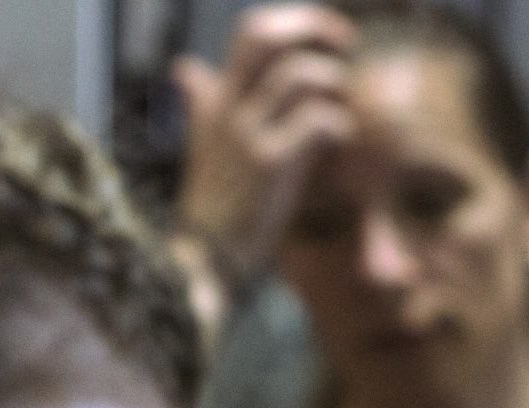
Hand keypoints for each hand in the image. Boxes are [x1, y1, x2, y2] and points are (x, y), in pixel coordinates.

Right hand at [172, 4, 358, 286]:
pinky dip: (339, 126)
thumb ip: (201, 102)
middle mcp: (229, 111)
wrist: (203, 263)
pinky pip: (318, 120)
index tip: (323, 44)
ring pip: (301, 75)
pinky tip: (337, 144)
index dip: (296, 24)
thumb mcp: (202, 144)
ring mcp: (247, 136)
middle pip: (268, 37)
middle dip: (315, 31)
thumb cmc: (213, 207)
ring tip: (339, 111)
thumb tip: (184, 68)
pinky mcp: (269, 165)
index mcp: (219, 102)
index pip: (252, 32)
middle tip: (344, 49)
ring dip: (333, 86)